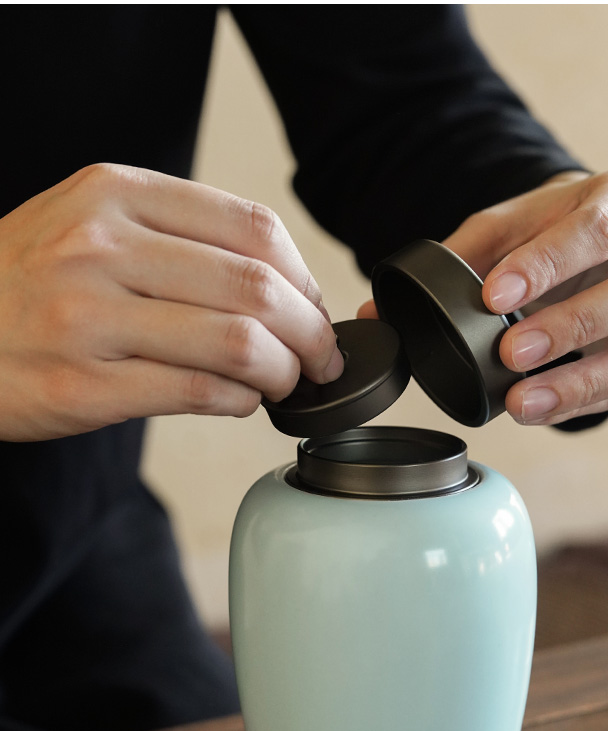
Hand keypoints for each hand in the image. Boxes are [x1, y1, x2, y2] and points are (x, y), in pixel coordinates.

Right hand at [0, 163, 343, 440]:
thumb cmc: (29, 284)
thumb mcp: (91, 226)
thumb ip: (178, 239)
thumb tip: (284, 286)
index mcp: (114, 196)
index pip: (252, 227)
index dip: (304, 275)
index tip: (314, 305)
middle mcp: (101, 248)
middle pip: (257, 288)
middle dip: (311, 332)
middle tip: (321, 356)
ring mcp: (88, 318)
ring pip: (237, 343)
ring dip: (284, 372)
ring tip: (285, 382)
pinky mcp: (83, 385)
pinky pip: (198, 394)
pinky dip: (240, 401)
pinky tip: (240, 400)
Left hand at [444, 168, 607, 425]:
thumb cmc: (561, 232)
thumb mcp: (514, 226)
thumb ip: (462, 254)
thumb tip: (391, 305)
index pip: (601, 226)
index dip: (548, 263)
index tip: (494, 297)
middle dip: (574, 325)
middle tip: (510, 353)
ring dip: (582, 381)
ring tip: (521, 401)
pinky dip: (583, 402)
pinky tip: (539, 409)